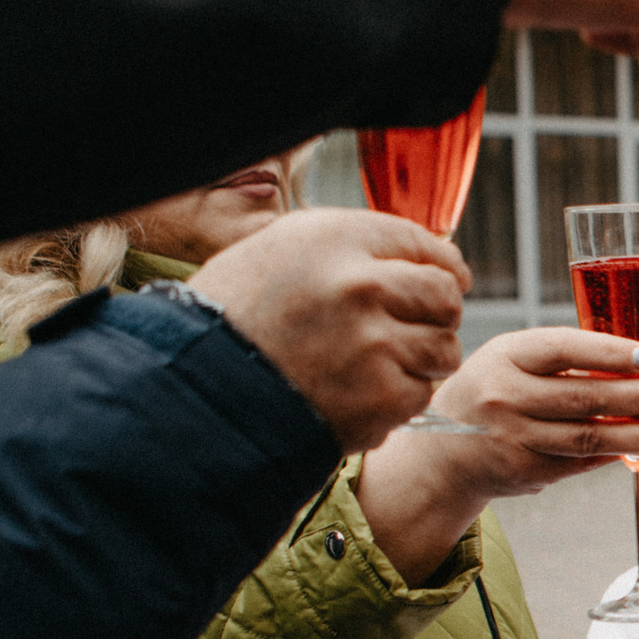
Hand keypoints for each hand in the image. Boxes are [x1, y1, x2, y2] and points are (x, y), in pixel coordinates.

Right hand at [190, 208, 468, 453]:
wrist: (191, 388)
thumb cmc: (232, 317)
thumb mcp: (279, 251)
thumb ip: (353, 247)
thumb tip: (434, 254)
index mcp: (334, 238)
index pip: (424, 243)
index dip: (441, 266)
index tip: (447, 279)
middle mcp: (358, 284)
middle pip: (445, 295)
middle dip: (437, 313)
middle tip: (413, 327)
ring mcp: (371, 344)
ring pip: (443, 348)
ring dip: (422, 359)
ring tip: (380, 364)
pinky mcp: (377, 398)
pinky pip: (420, 394)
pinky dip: (399, 399)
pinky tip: (361, 394)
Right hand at [356, 328, 638, 582]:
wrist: (442, 452)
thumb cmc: (490, 393)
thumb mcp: (512, 360)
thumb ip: (563, 358)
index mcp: (506, 355)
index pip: (566, 348)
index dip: (614, 352)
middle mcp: (506, 396)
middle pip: (588, 396)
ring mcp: (515, 437)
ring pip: (592, 437)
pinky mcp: (527, 470)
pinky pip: (584, 461)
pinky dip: (620, 453)